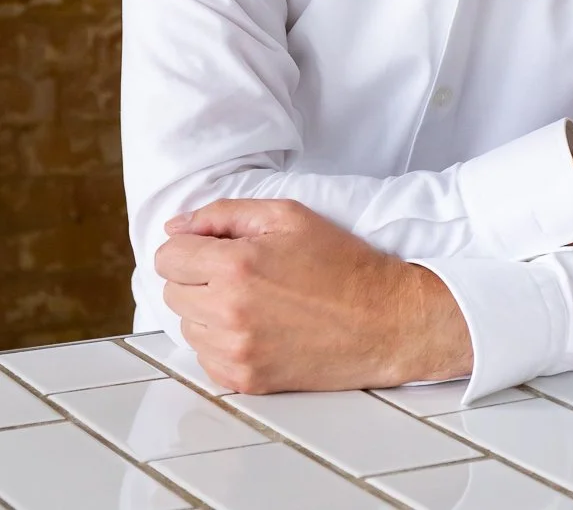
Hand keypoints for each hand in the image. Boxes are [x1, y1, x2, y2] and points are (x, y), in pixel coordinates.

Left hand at [155, 199, 471, 393]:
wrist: (383, 320)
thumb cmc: (340, 262)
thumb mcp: (287, 216)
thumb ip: (223, 214)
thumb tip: (175, 228)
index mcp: (236, 266)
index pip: (167, 256)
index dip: (190, 245)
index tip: (214, 247)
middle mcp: (228, 312)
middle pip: (172, 291)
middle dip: (198, 275)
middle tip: (240, 270)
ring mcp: (235, 352)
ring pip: (186, 325)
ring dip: (207, 309)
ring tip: (252, 298)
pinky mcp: (244, 380)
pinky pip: (204, 356)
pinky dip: (221, 340)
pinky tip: (256, 325)